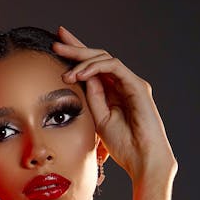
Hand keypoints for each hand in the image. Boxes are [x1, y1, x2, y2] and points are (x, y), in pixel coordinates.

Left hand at [52, 25, 176, 181]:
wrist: (142, 159)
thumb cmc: (124, 145)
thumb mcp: (99, 118)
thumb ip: (92, 97)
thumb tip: (80, 76)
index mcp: (113, 92)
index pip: (93, 68)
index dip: (76, 55)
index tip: (57, 46)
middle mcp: (123, 84)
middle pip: (98, 57)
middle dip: (76, 48)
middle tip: (57, 40)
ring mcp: (131, 83)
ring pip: (104, 59)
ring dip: (82, 61)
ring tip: (66, 74)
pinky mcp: (137, 85)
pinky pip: (113, 67)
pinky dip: (95, 67)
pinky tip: (80, 74)